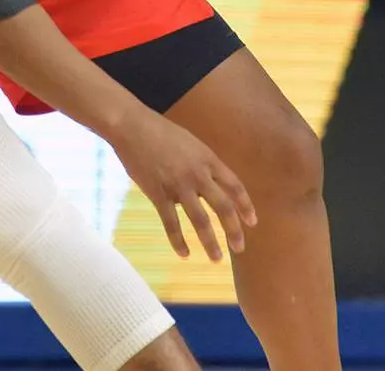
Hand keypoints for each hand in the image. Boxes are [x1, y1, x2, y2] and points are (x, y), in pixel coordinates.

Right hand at [106, 111, 255, 261]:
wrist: (133, 126)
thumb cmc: (160, 132)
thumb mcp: (191, 143)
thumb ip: (202, 165)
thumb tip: (207, 188)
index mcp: (208, 159)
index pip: (235, 186)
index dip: (245, 206)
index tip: (252, 222)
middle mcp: (198, 174)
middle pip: (224, 207)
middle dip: (234, 231)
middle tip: (240, 249)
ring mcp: (178, 185)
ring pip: (200, 220)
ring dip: (210, 242)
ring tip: (216, 259)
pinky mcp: (158, 194)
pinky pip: (171, 223)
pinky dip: (178, 241)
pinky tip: (184, 254)